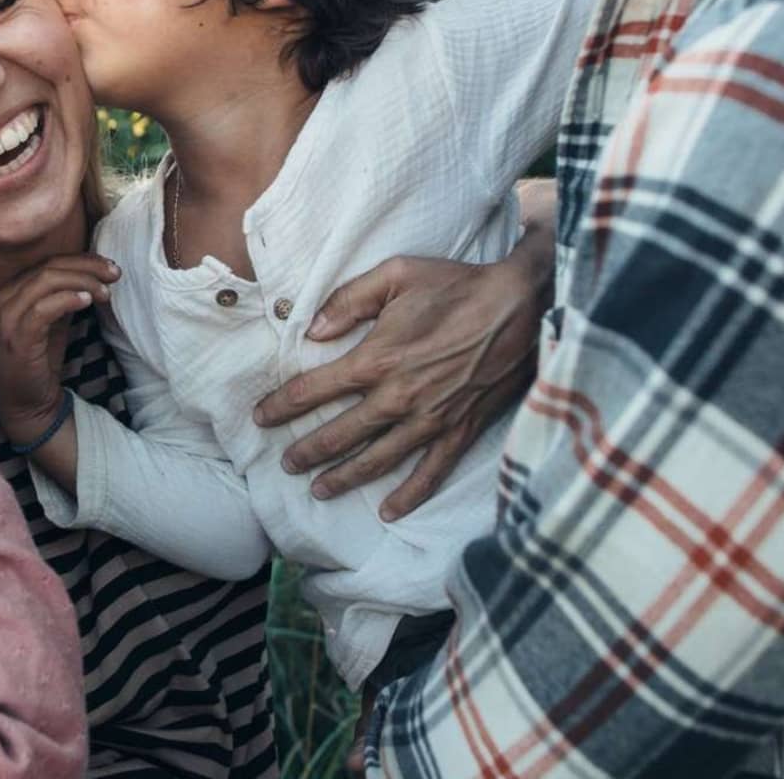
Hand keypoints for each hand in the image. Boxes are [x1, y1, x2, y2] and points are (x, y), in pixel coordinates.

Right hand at [0, 254, 119, 448]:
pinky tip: (87, 301)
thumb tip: (92, 276)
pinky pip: (42, 309)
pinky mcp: (17, 338)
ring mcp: (9, 318)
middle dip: (87, 266)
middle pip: (49, 267)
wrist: (25, 403)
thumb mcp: (54, 322)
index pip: (50, 262)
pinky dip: (67, 300)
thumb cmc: (39, 360)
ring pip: (45, 281)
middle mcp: (7, 298)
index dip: (83, 260)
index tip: (111, 267)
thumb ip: (65, 297)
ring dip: (81, 281)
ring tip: (106, 292)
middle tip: (115, 274)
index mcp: (15, 290)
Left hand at [254, 224, 549, 519]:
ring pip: (378, 459)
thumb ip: (348, 299)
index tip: (262, 418)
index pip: (315, 390)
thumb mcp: (396, 273)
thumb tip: (313, 329)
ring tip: (320, 490)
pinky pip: (431, 471)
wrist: (521, 306)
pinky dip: (409, 494)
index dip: (283, 405)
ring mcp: (430, 419)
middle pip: (341, 434)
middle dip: (308, 451)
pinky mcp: (460, 429)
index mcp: (377, 358)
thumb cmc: (457, 285)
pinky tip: (389, 511)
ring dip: (345, 477)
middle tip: (286, 464)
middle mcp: (398, 397)